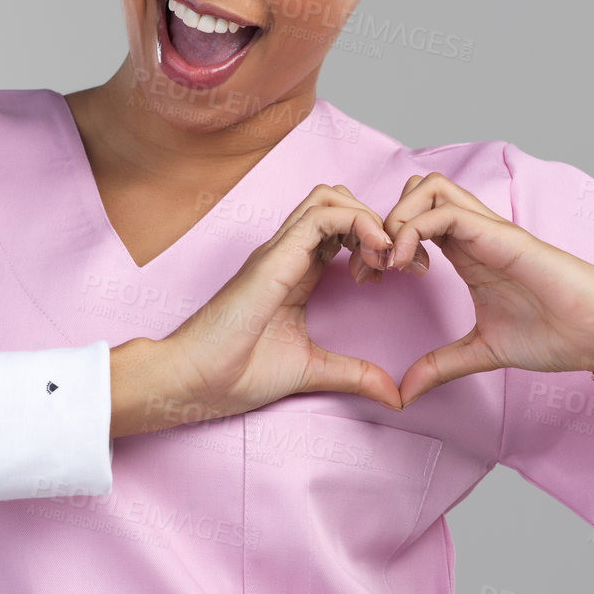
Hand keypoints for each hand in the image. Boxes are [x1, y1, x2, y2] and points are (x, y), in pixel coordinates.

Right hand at [149, 184, 405, 427]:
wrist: (194, 381)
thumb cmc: (236, 373)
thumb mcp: (312, 370)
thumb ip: (353, 375)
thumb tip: (395, 395)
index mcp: (295, 272)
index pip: (340, 230)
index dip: (375, 240)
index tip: (397, 274)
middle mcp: (287, 253)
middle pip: (336, 202)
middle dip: (377, 221)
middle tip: (400, 261)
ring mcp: (278, 250)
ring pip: (329, 197)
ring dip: (367, 217)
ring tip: (387, 256)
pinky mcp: (274, 257)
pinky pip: (320, 216)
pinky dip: (356, 223)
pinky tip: (376, 254)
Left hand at [372, 172, 593, 407]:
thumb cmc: (555, 334)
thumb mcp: (481, 352)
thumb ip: (440, 366)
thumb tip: (404, 393)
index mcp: (465, 251)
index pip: (412, 217)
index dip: (382, 241)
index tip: (372, 279)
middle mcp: (473, 232)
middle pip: (415, 190)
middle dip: (383, 221)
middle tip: (374, 266)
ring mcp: (488, 229)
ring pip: (428, 188)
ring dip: (399, 219)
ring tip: (392, 263)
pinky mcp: (502, 235)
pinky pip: (448, 212)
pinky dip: (416, 230)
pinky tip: (410, 266)